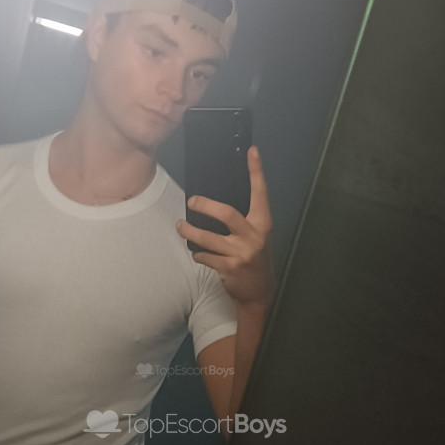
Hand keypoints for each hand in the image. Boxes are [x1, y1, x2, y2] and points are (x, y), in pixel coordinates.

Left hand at [176, 145, 274, 309]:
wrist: (259, 292)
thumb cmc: (255, 258)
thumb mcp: (257, 237)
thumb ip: (244, 220)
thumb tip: (218, 202)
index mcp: (262, 224)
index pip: (260, 193)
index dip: (257, 171)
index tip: (253, 151)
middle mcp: (254, 236)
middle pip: (227, 213)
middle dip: (205, 206)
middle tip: (191, 201)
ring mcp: (241, 253)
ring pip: (208, 238)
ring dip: (189, 231)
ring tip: (181, 226)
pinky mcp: (229, 268)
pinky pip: (205, 256)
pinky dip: (198, 253)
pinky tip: (197, 252)